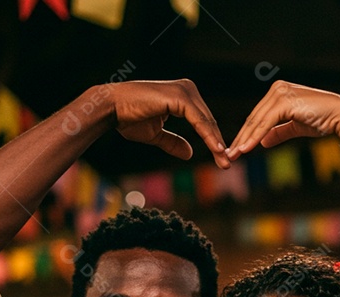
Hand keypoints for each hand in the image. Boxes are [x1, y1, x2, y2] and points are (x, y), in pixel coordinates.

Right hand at [110, 79, 229, 168]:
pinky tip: (216, 150)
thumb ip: (173, 142)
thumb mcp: (155, 135)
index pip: (203, 121)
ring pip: (206, 121)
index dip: (212, 141)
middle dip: (218, 144)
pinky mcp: (180, 96)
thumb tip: (190, 154)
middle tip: (227, 164)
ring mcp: (185, 90)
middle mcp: (187, 89)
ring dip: (216, 143)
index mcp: (183, 96)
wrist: (111, 108)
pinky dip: (208, 136)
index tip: (221, 160)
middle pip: (208, 121)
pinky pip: (199, 120)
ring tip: (224, 162)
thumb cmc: (128, 118)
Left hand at [227, 81, 339, 158]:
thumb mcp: (295, 126)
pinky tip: (247, 149)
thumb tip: (263, 142)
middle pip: (254, 118)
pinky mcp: (284, 102)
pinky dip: (255, 137)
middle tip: (229, 155)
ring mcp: (280, 93)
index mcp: (278, 92)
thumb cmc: (322, 120)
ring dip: (244, 140)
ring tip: (235, 155)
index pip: (257, 116)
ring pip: (257, 121)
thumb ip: (279, 132)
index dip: (246, 133)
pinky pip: (265, 123)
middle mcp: (277, 89)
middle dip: (241, 138)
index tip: (236, 149)